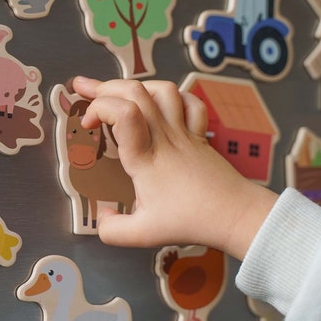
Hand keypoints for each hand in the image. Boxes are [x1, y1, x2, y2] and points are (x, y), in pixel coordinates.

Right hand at [72, 76, 277, 259]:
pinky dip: (173, 96)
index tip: (87, 125)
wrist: (236, 215)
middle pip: (136, 91)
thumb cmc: (191, 221)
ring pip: (163, 89)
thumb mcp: (143, 235)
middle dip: (104, 85)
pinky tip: (162, 104)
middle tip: (84, 88)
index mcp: (145, 157)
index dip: (98, 108)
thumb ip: (113, 230)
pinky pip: (190, 102)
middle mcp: (163, 137)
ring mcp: (184, 132)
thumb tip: (102, 217)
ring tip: (120, 92)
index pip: (122, 112)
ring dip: (137, 85)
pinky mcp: (199, 135)